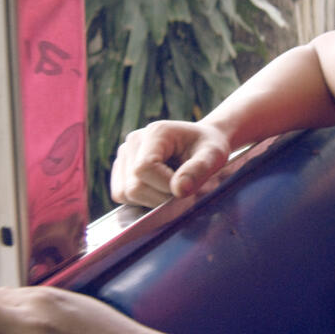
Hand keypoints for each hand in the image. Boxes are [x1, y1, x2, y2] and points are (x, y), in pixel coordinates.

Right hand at [109, 120, 230, 206]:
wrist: (200, 142)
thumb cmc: (208, 147)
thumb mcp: (214, 155)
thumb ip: (199, 170)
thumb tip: (179, 190)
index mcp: (155, 133)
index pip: (144, 169)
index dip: (163, 187)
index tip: (184, 188)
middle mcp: (133, 141)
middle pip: (133, 186)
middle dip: (159, 198)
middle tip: (181, 191)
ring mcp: (124, 155)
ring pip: (124, 193)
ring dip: (150, 200)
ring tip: (170, 188)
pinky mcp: (121, 168)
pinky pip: (121, 194)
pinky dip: (141, 200)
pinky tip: (159, 190)